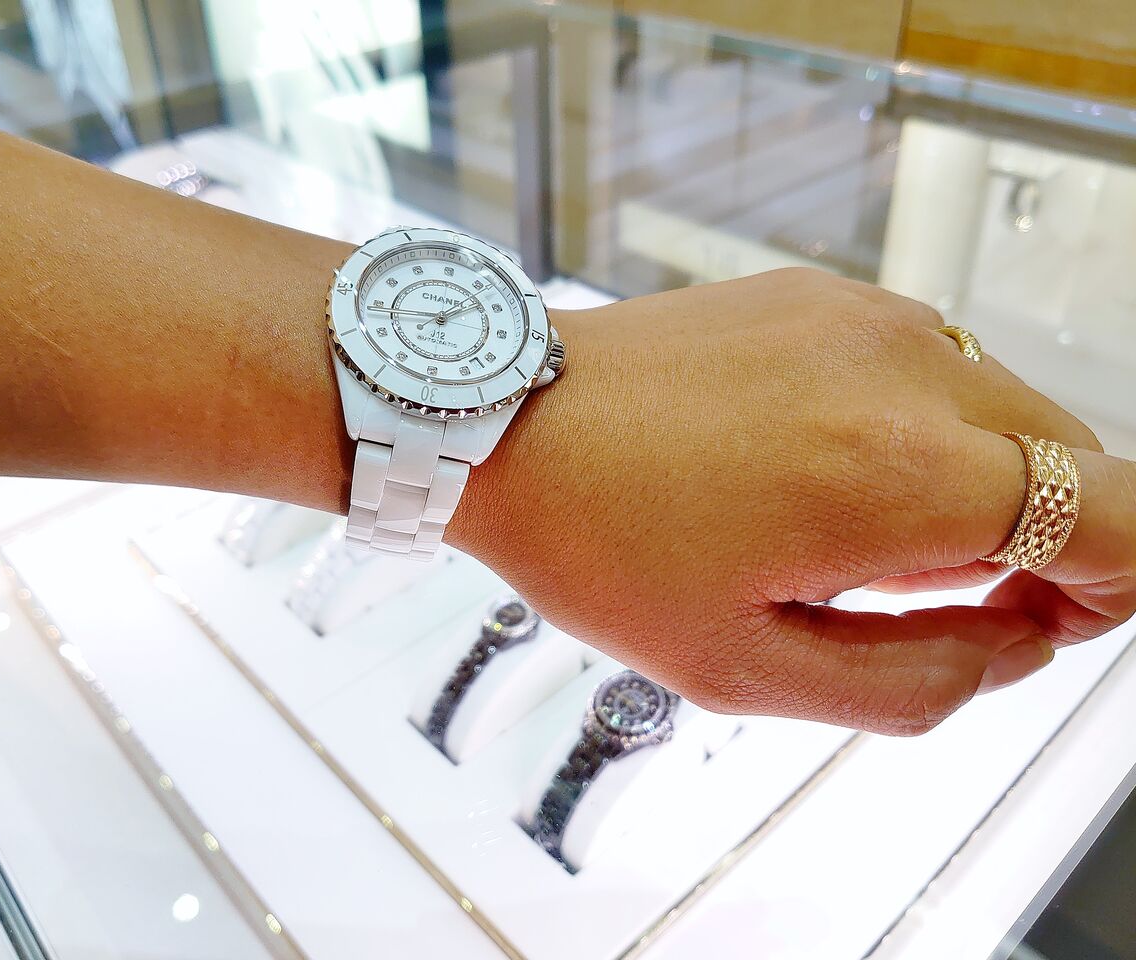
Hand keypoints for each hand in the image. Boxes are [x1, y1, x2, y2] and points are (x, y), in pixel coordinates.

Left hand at [452, 268, 1135, 734]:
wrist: (504, 418)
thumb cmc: (599, 541)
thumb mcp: (747, 668)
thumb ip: (917, 682)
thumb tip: (1015, 646)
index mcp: (904, 475)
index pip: (1124, 518)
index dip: (1112, 587)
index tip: (1040, 622)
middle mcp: (909, 371)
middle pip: (1077, 461)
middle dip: (1041, 544)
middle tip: (929, 601)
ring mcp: (869, 317)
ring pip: (1005, 410)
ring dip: (975, 483)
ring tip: (853, 537)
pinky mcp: (827, 296)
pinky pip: (931, 368)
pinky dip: (920, 428)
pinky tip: (822, 469)